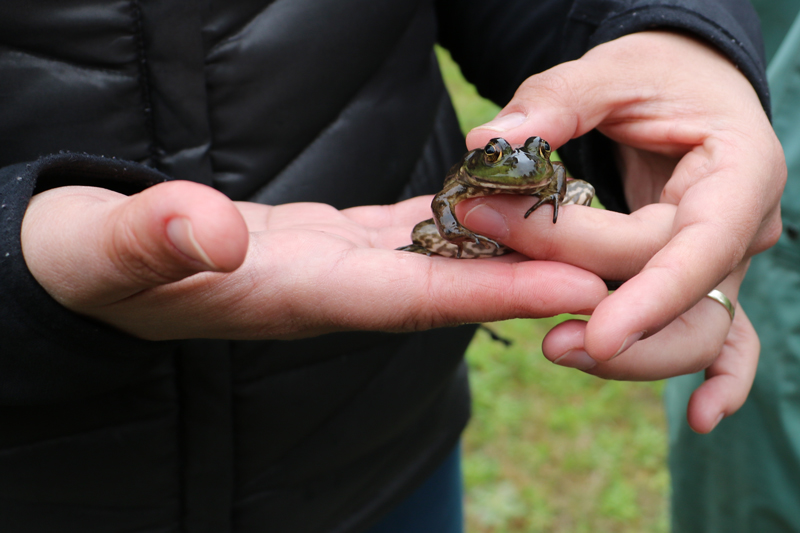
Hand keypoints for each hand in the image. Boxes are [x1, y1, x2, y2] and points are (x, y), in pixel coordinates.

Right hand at [20, 181, 607, 339]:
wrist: (88, 260)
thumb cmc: (86, 259)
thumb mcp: (102, 247)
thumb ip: (152, 238)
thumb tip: (212, 229)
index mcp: (290, 294)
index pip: (408, 300)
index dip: (491, 291)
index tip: (576, 285)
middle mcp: (329, 289)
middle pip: (446, 285)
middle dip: (530, 276)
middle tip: (622, 262)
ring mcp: (334, 267)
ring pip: (436, 257)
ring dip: (505, 245)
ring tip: (580, 223)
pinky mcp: (329, 242)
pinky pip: (408, 231)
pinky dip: (457, 218)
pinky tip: (498, 199)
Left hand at [462, 31, 781, 429]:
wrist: (683, 86)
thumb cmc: (653, 74)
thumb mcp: (608, 71)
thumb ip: (554, 103)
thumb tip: (486, 146)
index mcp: (738, 171)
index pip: (699, 247)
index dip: (650, 294)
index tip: (594, 331)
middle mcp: (742, 226)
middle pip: (683, 298)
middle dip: (605, 312)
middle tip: (534, 324)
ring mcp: (725, 262)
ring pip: (695, 333)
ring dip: (632, 356)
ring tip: (555, 350)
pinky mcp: (699, 280)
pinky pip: (721, 340)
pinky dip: (717, 381)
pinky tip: (699, 419)